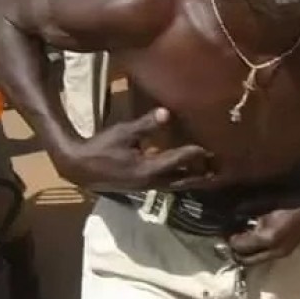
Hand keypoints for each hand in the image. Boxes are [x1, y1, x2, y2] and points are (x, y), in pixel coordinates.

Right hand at [54, 108, 215, 191]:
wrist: (80, 167)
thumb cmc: (101, 147)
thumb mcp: (123, 133)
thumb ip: (146, 125)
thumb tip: (167, 112)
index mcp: (147, 168)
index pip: (177, 161)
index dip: (194, 153)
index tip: (210, 147)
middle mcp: (151, 181)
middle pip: (182, 180)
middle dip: (200, 174)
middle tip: (220, 168)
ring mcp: (147, 186)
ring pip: (175, 183)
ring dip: (191, 177)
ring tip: (209, 171)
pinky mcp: (143, 186)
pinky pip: (167, 183)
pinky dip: (179, 177)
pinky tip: (186, 171)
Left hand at [226, 202, 299, 265]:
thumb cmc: (290, 199)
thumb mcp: (265, 202)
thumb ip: (247, 209)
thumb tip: (232, 214)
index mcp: (267, 238)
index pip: (239, 246)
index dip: (229, 239)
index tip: (223, 230)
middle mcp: (274, 251)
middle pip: (246, 260)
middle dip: (235, 251)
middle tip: (229, 238)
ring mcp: (281, 254)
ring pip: (256, 260)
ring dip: (246, 253)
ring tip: (241, 238)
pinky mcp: (286, 252)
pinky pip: (265, 256)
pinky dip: (257, 251)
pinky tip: (256, 238)